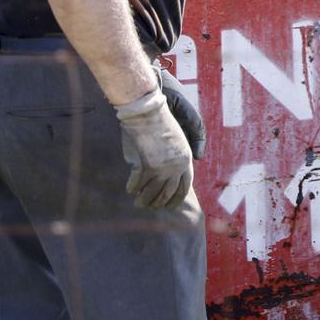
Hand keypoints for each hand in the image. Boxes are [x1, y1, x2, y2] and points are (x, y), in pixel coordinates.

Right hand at [113, 87, 193, 208]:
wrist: (149, 112)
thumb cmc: (162, 122)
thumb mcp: (179, 138)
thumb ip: (182, 154)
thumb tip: (189, 164)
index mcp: (185, 160)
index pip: (184, 187)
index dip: (176, 198)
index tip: (170, 205)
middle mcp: (176, 167)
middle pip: (167, 193)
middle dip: (158, 203)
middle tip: (150, 207)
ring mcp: (162, 168)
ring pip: (152, 192)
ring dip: (144, 200)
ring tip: (138, 202)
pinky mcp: (147, 167)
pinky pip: (138, 184)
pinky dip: (132, 188)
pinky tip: (130, 189)